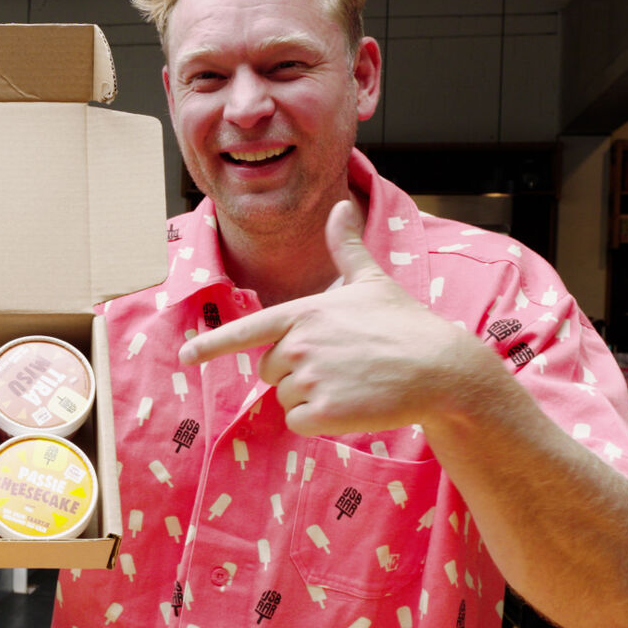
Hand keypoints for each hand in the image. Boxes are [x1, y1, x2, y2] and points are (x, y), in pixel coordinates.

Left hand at [179, 200, 492, 435]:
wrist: (441, 369)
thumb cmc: (405, 324)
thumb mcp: (371, 281)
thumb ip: (346, 247)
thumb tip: (342, 205)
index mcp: (303, 312)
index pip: (246, 330)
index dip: (211, 345)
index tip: (186, 356)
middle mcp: (299, 344)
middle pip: (270, 370)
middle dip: (297, 372)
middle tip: (341, 364)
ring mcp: (309, 378)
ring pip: (285, 399)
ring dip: (312, 398)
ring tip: (352, 382)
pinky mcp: (323, 412)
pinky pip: (299, 422)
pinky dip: (320, 421)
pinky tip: (352, 405)